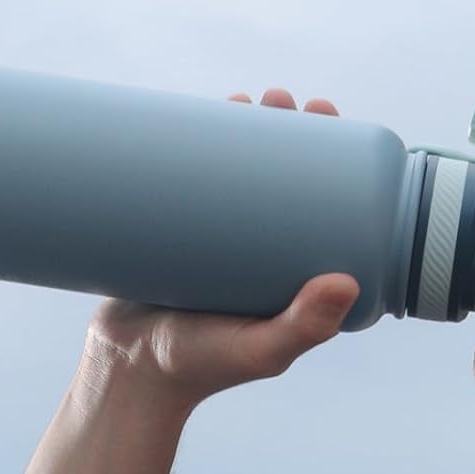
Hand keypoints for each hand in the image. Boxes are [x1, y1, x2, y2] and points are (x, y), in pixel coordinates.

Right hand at [85, 88, 360, 406]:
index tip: (328, 118)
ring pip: (241, 172)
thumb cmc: (202, 369)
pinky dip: (199, 145)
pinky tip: (202, 112)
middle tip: (282, 100)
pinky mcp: (178, 235)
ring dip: (248, 127)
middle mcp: (265, 253)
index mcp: (299, 275)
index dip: (335, 157)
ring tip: (246, 98)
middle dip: (289, 129)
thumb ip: (303, 326)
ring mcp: (221, 242)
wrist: (127, 375)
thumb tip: (347, 281)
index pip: (329, 204)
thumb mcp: (260, 349)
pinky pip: (195, 181)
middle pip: (285, 177)